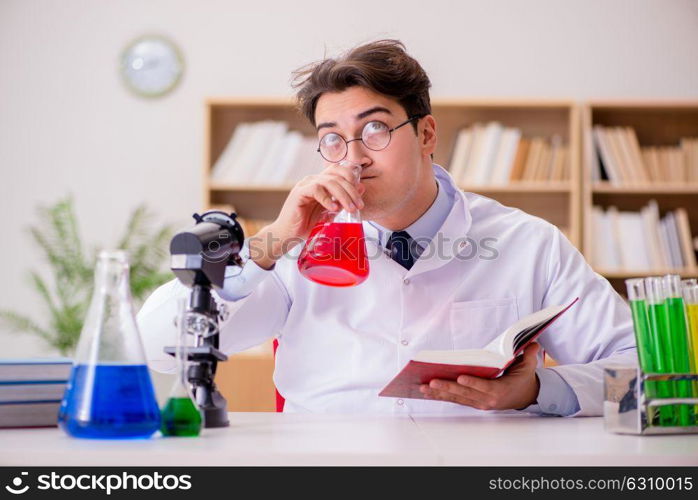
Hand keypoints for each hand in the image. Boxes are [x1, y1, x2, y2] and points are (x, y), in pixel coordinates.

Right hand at [249, 163, 364, 268]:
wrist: (288, 235)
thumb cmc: (308, 224)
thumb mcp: (331, 212)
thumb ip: (342, 200)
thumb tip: (361, 188)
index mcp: (320, 182)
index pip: (338, 170)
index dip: (351, 178)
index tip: (360, 194)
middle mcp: (313, 180)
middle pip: (336, 176)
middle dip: (351, 191)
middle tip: (359, 205)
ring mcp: (305, 185)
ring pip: (328, 182)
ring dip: (342, 195)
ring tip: (349, 208)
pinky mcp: (298, 193)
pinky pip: (316, 189)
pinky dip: (327, 198)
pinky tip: (334, 208)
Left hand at [419, 342, 540, 410]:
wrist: (525, 397)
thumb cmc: (523, 379)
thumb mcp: (528, 367)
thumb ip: (528, 355)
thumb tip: (532, 342)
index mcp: (501, 390)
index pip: (485, 387)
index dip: (473, 383)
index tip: (461, 378)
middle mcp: (488, 399)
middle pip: (465, 394)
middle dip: (447, 387)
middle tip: (432, 382)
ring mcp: (479, 402)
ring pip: (456, 398)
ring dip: (439, 393)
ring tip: (423, 388)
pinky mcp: (472, 403)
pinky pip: (455, 400)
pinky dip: (441, 396)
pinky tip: (427, 392)